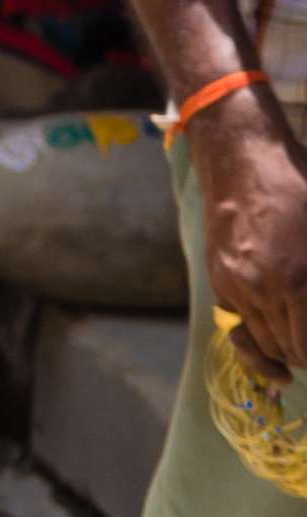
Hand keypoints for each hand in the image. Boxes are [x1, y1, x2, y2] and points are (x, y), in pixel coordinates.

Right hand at [219, 122, 306, 374]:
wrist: (243, 161)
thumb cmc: (300, 194)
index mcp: (299, 283)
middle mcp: (263, 291)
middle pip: (291, 353)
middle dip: (306, 356)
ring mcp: (236, 286)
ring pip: (265, 345)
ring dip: (287, 353)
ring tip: (300, 350)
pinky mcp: (219, 280)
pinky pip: (239, 327)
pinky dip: (258, 342)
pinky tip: (276, 346)